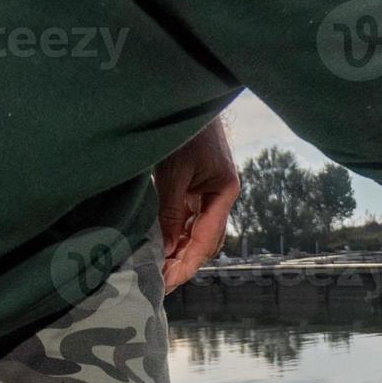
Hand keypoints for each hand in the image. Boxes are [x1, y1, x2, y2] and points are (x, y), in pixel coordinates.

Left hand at [155, 118, 239, 291]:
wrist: (183, 99)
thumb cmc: (184, 131)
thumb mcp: (173, 173)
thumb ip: (170, 212)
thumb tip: (164, 249)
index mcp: (225, 192)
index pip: (207, 239)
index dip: (187, 263)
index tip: (167, 281)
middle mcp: (220, 196)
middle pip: (204, 241)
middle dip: (183, 262)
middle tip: (159, 283)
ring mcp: (208, 193)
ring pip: (195, 232)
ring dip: (177, 250)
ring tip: (156, 269)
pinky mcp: (194, 187)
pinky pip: (186, 218)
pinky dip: (173, 234)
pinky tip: (158, 246)